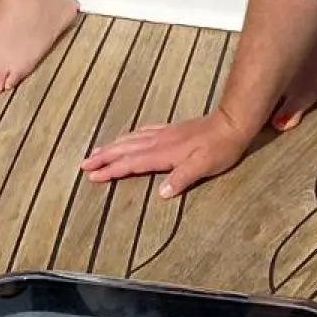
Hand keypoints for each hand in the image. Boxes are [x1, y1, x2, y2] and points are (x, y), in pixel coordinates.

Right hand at [80, 105, 253, 198]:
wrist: (232, 123)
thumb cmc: (220, 148)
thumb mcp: (203, 166)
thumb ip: (182, 178)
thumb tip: (161, 193)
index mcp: (164, 153)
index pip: (132, 163)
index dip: (112, 170)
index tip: (92, 176)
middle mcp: (160, 141)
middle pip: (125, 149)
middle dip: (104, 157)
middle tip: (84, 164)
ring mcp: (165, 134)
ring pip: (132, 139)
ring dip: (113, 146)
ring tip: (96, 152)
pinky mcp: (172, 130)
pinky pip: (143, 132)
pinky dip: (130, 136)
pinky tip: (128, 137)